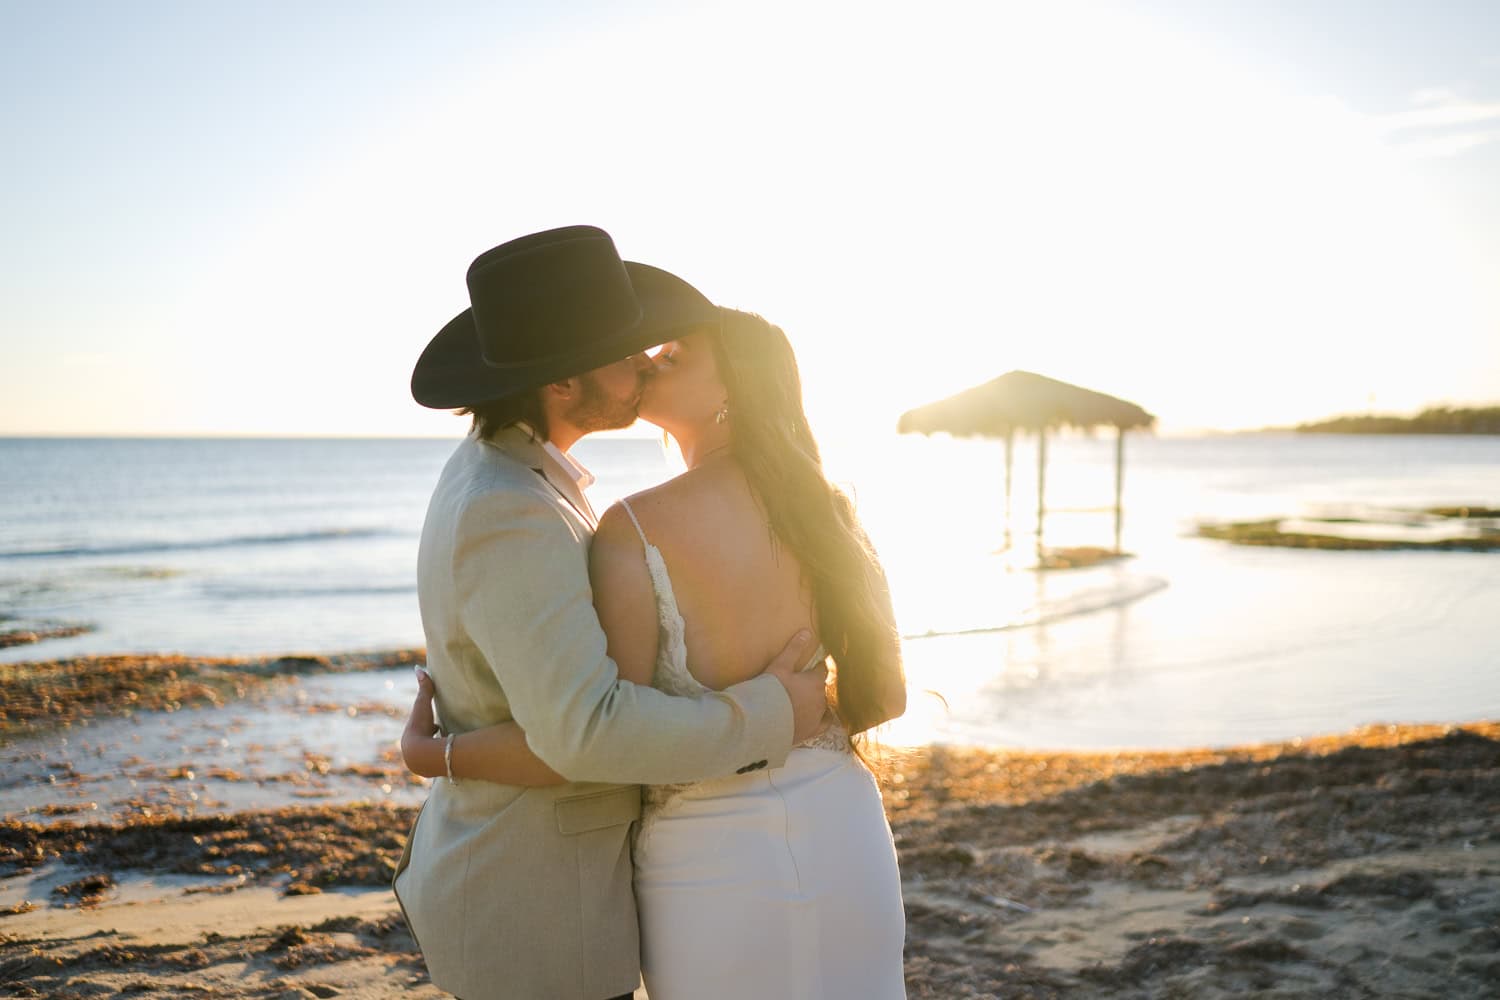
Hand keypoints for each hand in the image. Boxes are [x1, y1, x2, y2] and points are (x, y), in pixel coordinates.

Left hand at [400, 666, 444, 778]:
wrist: (421, 753)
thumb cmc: (420, 726)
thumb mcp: (423, 704)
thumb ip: (424, 687)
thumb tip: (418, 667)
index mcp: (410, 735)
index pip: (420, 728)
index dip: (428, 724)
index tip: (435, 724)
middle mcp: (413, 749)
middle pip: (425, 741)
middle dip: (432, 738)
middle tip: (442, 736)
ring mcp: (421, 761)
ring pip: (430, 753)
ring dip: (438, 751)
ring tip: (449, 750)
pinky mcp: (431, 769)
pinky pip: (438, 763)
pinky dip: (444, 760)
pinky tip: (452, 761)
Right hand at [761, 630, 830, 745]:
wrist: (763, 720)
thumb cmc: (771, 690)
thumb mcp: (780, 665)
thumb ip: (794, 649)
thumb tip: (807, 632)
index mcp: (815, 682)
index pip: (821, 670)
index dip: (816, 667)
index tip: (813, 666)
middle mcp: (820, 699)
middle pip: (821, 688)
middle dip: (815, 685)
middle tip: (803, 684)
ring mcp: (817, 716)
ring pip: (823, 705)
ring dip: (817, 701)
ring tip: (807, 700)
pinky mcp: (812, 731)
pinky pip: (825, 724)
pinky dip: (825, 719)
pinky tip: (821, 717)